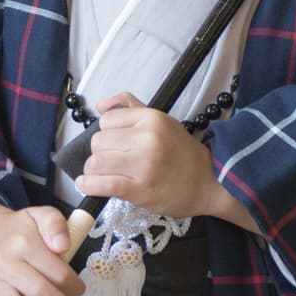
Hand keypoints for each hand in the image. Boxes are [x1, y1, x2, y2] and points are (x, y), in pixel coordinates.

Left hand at [75, 93, 243, 223]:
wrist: (209, 181)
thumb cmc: (181, 151)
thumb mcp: (161, 120)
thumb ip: (131, 106)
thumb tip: (101, 105)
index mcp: (151, 118)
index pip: (106, 120)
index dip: (107, 132)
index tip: (115, 143)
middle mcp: (147, 139)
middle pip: (99, 141)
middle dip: (100, 151)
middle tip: (110, 160)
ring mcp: (143, 165)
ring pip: (96, 162)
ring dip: (93, 169)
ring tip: (100, 173)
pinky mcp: (139, 190)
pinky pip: (102, 184)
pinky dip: (89, 184)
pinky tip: (87, 184)